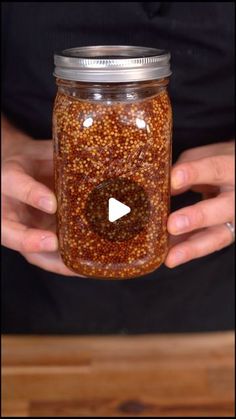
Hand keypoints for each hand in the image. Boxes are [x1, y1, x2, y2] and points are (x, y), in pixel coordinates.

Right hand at [1, 119, 76, 275]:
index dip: (33, 195)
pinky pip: (45, 258)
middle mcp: (7, 209)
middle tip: (53, 244)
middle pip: (9, 232)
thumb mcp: (43, 151)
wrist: (20, 172)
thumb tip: (99, 153)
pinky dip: (63, 265)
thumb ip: (61, 155)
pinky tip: (85, 269)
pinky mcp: (34, 241)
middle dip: (29, 240)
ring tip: (78, 268)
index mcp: (9, 179)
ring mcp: (19, 229)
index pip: (16, 186)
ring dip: (52, 262)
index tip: (52, 204)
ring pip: (28, 252)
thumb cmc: (33, 160)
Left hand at [165, 141, 234, 267]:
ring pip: (219, 235)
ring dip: (193, 246)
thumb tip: (165, 187)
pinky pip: (209, 244)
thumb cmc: (217, 165)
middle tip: (172, 225)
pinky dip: (189, 250)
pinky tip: (170, 256)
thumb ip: (187, 170)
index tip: (173, 179)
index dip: (194, 173)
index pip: (215, 168)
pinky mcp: (228, 234)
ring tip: (171, 256)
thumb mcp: (205, 158)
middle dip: (198, 217)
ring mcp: (235, 218)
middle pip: (224, 208)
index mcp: (231, 168)